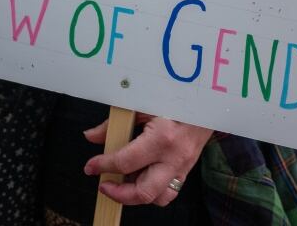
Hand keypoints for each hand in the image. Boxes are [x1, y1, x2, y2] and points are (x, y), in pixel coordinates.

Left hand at [83, 114, 212, 206]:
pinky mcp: (186, 170)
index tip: (90, 167)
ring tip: (122, 182)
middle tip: (104, 184)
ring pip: (158, 197)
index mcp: (161, 138)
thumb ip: (114, 123)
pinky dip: (151, 190)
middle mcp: (173, 158)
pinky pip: (168, 191)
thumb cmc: (173, 98)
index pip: (125, 162)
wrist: (206, 102)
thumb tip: (91, 137)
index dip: (103, 165)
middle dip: (118, 194)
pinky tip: (139, 177)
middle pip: (143, 192)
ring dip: (136, 195)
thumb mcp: (141, 105)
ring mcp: (183, 167)